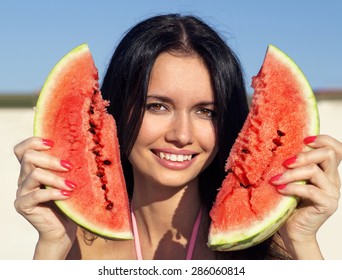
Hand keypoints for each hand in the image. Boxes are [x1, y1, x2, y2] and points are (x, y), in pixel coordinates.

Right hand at [13, 137, 77, 255]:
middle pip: (28, 157)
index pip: (22, 149)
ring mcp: (22, 192)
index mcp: (33, 168)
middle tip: (69, 167)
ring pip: (33, 174)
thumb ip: (68, 166)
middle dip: (51, 160)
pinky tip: (67, 195)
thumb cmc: (71, 201)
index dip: (34, 142)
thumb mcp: (70, 179)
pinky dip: (53, 193)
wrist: (65, 228)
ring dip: (55, 178)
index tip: (53, 143)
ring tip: (72, 185)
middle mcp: (24, 178)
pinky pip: (35, 195)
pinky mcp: (22, 206)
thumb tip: (83, 147)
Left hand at [270, 135, 340, 257]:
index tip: (304, 140)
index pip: (336, 149)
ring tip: (275, 180)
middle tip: (284, 163)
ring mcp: (332, 192)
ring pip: (315, 171)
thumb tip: (278, 146)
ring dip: (291, 174)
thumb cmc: (289, 203)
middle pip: (328, 154)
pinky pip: (311, 190)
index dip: (323, 139)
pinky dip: (292, 188)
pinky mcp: (327, 204)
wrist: (293, 229)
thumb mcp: (291, 179)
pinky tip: (280, 190)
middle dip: (304, 155)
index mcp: (326, 170)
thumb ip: (293, 166)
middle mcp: (332, 179)